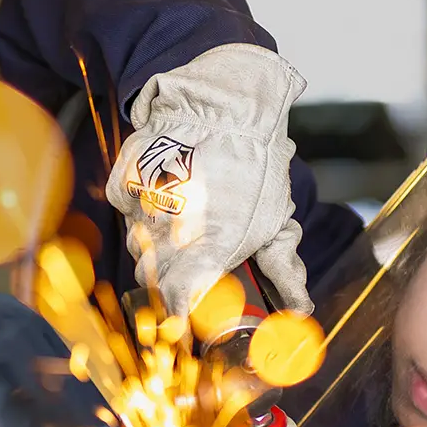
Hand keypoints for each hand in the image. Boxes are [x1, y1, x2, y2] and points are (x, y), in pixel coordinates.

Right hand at [106, 44, 312, 316]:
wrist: (224, 104)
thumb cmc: (254, 163)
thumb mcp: (275, 219)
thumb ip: (282, 268)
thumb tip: (300, 308)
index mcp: (207, 250)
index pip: (176, 304)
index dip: (178, 317)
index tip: (186, 321)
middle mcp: (167, 235)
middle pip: (154, 280)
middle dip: (170, 281)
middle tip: (191, 271)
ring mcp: (141, 210)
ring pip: (138, 248)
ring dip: (157, 246)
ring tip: (184, 226)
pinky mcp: (125, 186)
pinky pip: (128, 213)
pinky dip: (142, 212)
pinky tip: (168, 198)